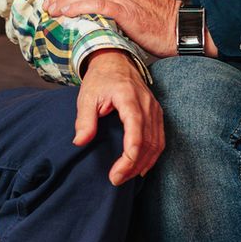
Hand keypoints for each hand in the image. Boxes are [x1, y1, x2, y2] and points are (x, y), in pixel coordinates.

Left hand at [46, 0, 181, 58]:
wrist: (184, 29)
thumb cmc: (162, 24)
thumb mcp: (138, 5)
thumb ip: (119, 3)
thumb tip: (96, 12)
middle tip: (49, 4)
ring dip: (66, 0)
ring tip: (52, 10)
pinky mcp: (127, 9)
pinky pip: (97, 4)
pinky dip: (78, 6)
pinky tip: (66, 12)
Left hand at [74, 49, 165, 184]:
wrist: (115, 61)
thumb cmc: (100, 79)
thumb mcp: (86, 97)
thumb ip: (84, 120)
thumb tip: (80, 142)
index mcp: (129, 99)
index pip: (136, 135)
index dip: (129, 159)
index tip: (115, 174)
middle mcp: (147, 105)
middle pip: (149, 143)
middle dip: (134, 166)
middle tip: (117, 180)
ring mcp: (155, 109)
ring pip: (158, 143)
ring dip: (145, 163)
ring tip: (127, 177)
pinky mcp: (157, 113)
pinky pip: (160, 138)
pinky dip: (153, 155)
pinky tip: (142, 167)